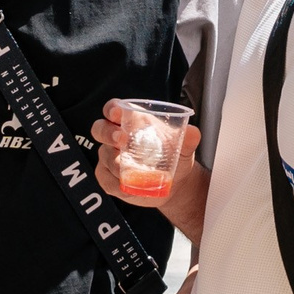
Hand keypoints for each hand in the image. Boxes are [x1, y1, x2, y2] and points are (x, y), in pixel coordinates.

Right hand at [93, 100, 206, 238]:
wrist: (175, 183)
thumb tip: (193, 132)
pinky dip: (114, 181)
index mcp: (132, 121)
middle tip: (121, 140)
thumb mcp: (184, 145)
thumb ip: (188, 137)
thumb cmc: (174, 156)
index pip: (114, 108)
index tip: (117, 112)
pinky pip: (104, 178)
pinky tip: (126, 185)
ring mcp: (110, 157)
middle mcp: (117, 137)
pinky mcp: (109, 177)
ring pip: (103, 155)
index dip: (112, 108)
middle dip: (106, 132)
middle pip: (100, 128)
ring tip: (130, 168)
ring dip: (114, 161)